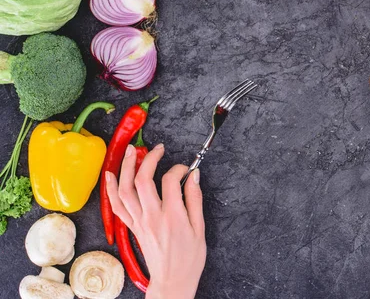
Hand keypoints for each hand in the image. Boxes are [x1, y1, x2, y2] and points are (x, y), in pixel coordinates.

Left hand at [105, 144, 206, 298]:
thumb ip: (195, 199)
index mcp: (172, 215)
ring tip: (131, 151)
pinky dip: (111, 189)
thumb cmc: (189, 257)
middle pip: (143, 180)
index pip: (171, 180)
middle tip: (157, 149)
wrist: (173, 280)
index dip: (179, 168)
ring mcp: (139, 222)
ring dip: (126, 168)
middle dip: (149, 159)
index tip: (186, 169)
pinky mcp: (132, 227)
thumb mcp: (200, 228)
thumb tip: (194, 176)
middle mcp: (152, 216)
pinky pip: (117, 205)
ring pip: (125, 190)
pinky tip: (110, 175)